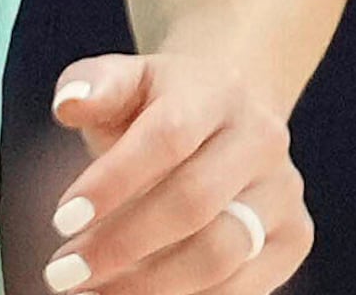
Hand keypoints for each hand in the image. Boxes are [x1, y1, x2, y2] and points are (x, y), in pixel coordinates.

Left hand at [42, 52, 309, 292]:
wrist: (229, 116)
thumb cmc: (158, 105)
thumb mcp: (125, 81)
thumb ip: (91, 85)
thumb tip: (69, 103)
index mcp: (217, 90)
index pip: (168, 136)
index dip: (113, 181)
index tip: (61, 219)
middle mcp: (261, 138)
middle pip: (195, 202)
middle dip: (121, 244)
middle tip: (63, 272)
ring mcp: (283, 191)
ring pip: (220, 254)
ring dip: (149, 285)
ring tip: (90, 293)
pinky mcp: (295, 237)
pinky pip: (242, 287)